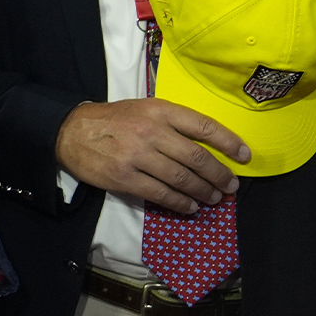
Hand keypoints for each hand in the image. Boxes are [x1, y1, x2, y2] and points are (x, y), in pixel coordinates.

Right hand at [53, 98, 247, 214]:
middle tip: (229, 186)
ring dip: (203, 192)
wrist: (71, 132)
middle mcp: (151, 131)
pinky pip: (160, 194)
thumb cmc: (113, 120)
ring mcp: (137, 156)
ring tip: (213, 198)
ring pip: (181, 178)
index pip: (203, 126)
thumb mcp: (143, 109)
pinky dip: (180, 203)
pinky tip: (189, 206)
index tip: (244, 156)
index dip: (228, 142)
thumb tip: (207, 145)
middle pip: (197, 157)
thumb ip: (172, 123)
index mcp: (159, 111)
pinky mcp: (125, 177)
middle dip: (219, 174)